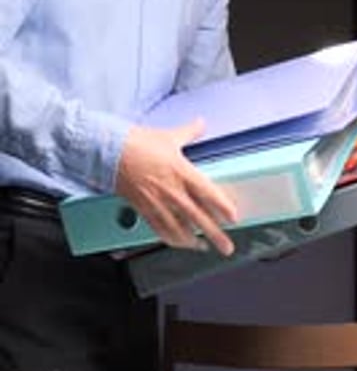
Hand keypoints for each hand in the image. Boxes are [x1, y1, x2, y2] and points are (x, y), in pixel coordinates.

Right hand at [116, 118, 237, 254]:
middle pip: (199, 218)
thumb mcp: (168, 136)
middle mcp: (172, 191)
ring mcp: (158, 202)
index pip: (209, 194)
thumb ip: (189, 132)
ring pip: (180, 229)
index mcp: (181, 172)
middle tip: (227, 247)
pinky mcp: (144, 209)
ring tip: (204, 247)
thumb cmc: (137, 143)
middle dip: (215, 235)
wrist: (108, 151)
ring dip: (194, 242)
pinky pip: (160, 229)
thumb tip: (201, 123)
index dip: (223, 208)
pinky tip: (179, 242)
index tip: (233, 218)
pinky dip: (172, 239)